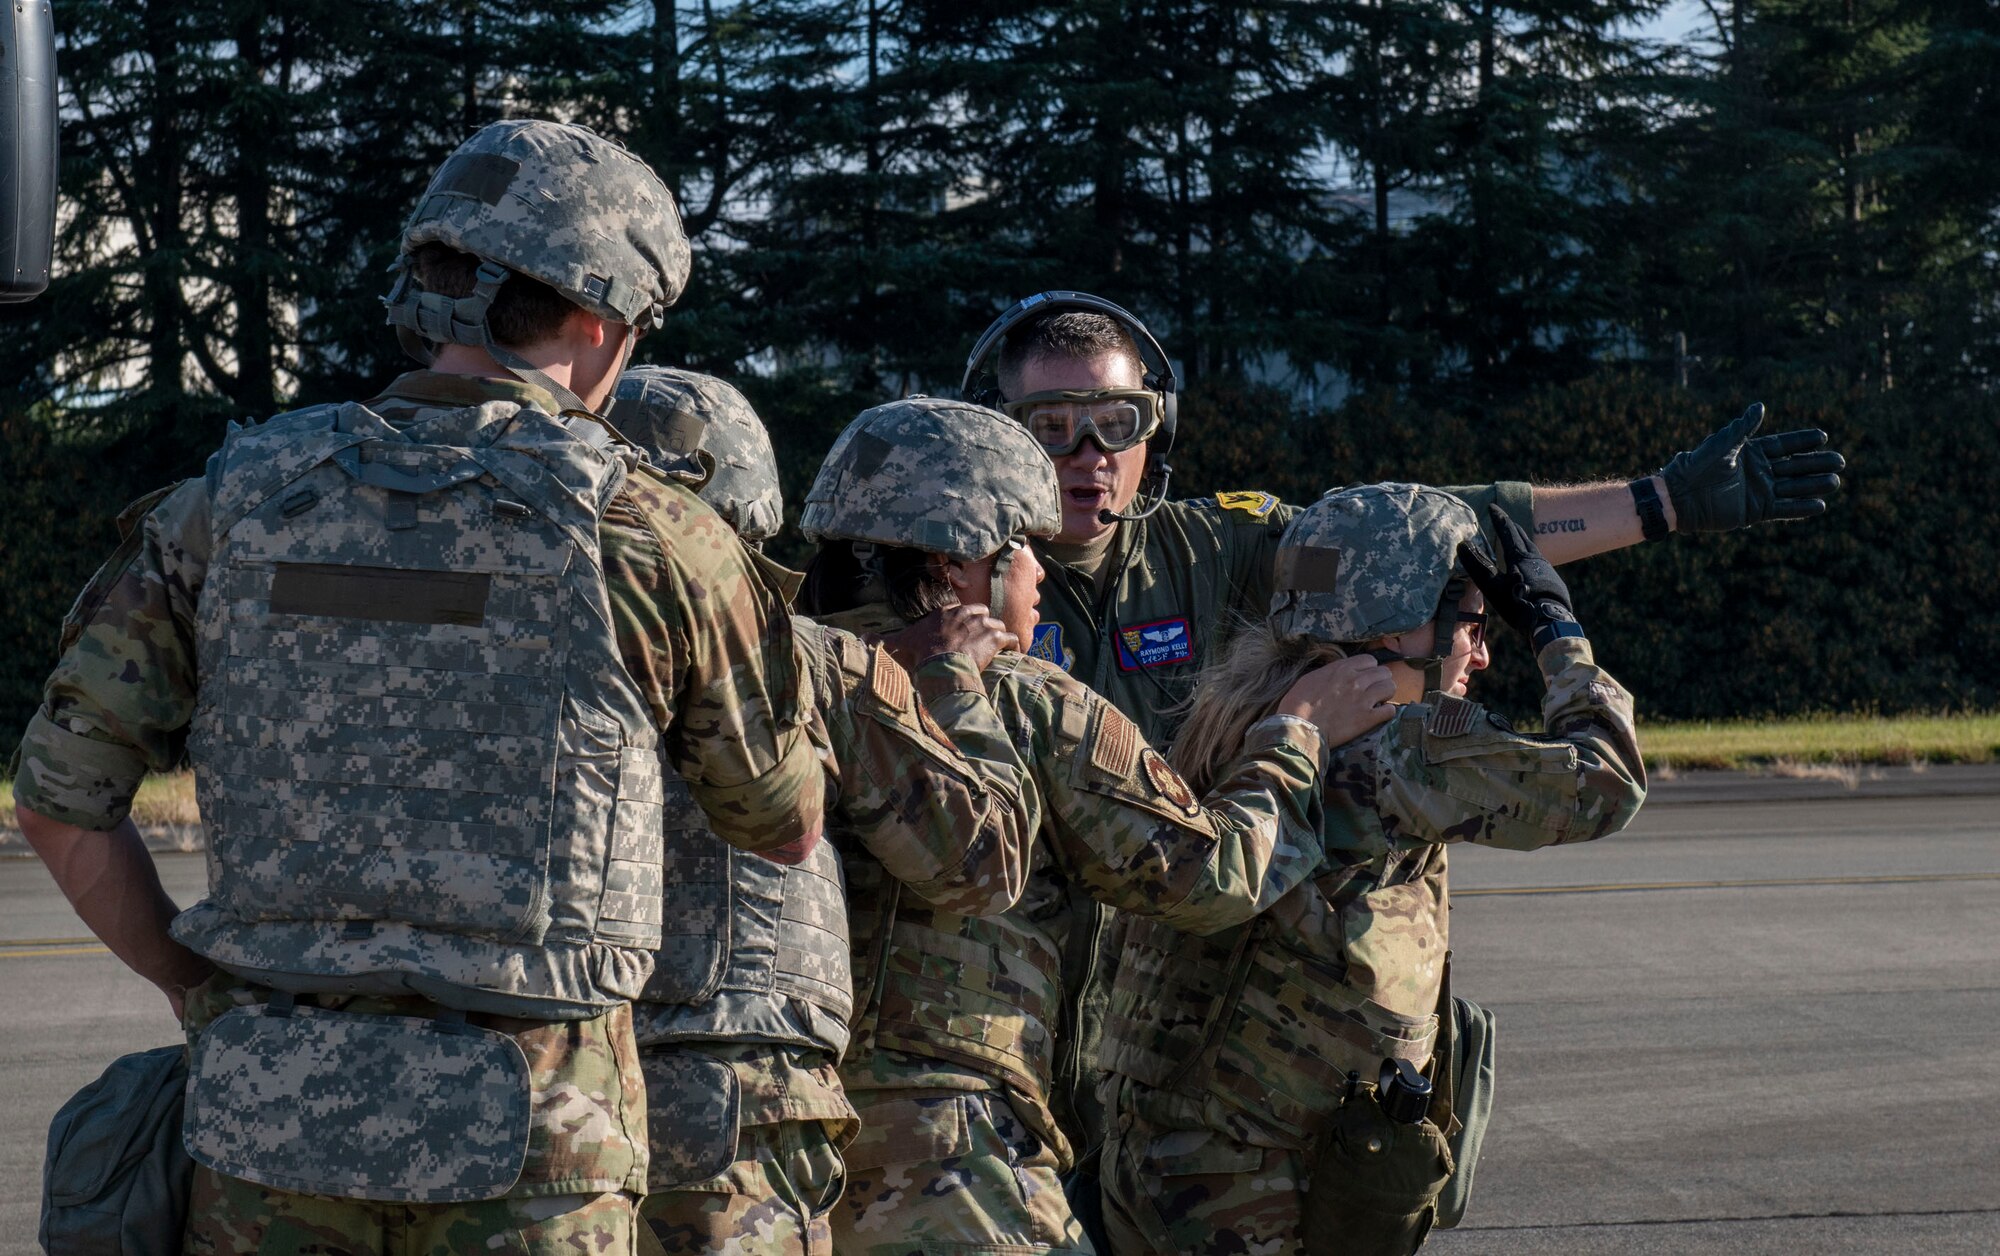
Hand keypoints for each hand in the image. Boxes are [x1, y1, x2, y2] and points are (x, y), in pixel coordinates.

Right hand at [878, 604, 1017, 673]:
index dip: (964, 620)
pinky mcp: (995, 638)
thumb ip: (881, 640)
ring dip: (998, 634)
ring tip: (998, 646)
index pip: (959, 610)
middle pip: (981, 613)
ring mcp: (982, 625)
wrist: (939, 667)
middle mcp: (964, 614)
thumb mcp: (898, 645)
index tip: (964, 629)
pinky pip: (1010, 637)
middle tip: (983, 637)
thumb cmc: (919, 655)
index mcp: (944, 613)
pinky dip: (1013, 644)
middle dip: (983, 623)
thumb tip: (861, 638)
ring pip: (997, 624)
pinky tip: (1013, 651)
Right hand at [1275, 654, 1396, 746]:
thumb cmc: (1298, 703)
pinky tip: (1378, 715)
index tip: (1364, 678)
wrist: (1299, 727)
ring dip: (1386, 694)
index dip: (1369, 669)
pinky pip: (1390, 710)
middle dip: (1380, 680)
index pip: (1370, 660)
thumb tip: (1340, 673)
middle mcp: (1357, 680)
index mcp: (1343, 668)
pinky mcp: (1367, 718)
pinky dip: (1386, 712)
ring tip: (1378, 702)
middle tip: (1373, 691)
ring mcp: (1364, 699)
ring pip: (1391, 687)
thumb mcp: (1312, 677)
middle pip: (1384, 672)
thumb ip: (1331, 672)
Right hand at [1460, 506, 1575, 637]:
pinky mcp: (1552, 578)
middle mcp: (1534, 557)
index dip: (1499, 518)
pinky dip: (1528, 553)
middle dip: (1510, 526)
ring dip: (1520, 539)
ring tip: (1514, 537)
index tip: (1492, 507)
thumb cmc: (1519, 604)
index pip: (1507, 531)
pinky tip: (1527, 562)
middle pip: (1521, 536)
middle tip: (1502, 519)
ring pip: (1531, 547)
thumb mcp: (1494, 587)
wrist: (1551, 620)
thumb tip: (1462, 545)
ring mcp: (1546, 567)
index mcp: (1519, 556)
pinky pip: (1537, 558)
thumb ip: (1478, 566)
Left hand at [1660, 403, 1845, 530]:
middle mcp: (1759, 471)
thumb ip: (1742, 429)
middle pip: (1795, 465)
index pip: (1784, 445)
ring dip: (1814, 485)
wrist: (1681, 497)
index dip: (1803, 441)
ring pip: (1793, 487)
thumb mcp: (1721, 445)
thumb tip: (1760, 406)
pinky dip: (1801, 508)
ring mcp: (1759, 491)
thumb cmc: (1697, 467)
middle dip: (1817, 463)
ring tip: (1835, 481)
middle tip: (1841, 461)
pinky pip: (1784, 509)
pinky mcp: (1756, 511)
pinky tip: (1820, 505)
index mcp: (1751, 452)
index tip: (1823, 436)